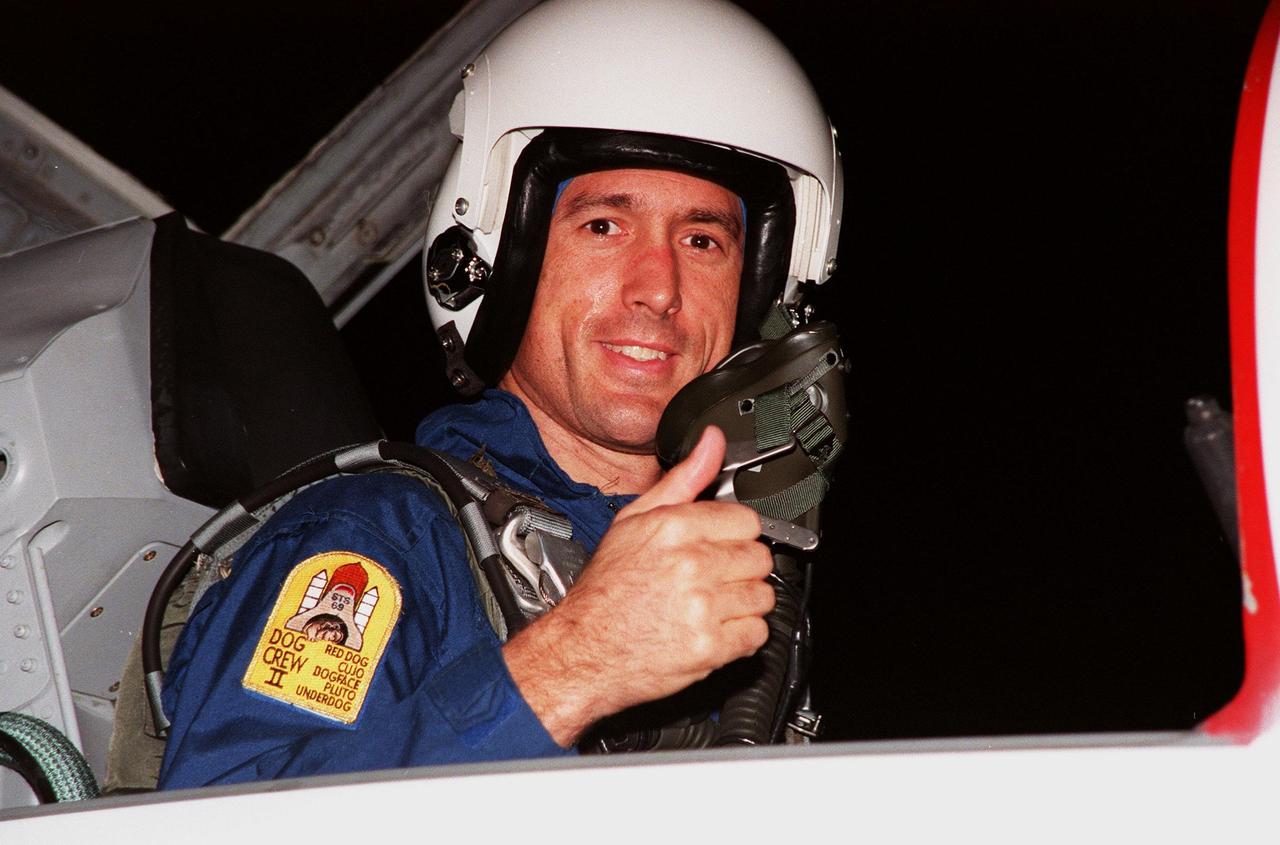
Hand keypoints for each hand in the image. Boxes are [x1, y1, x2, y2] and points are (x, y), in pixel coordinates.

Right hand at [503, 426, 775, 745]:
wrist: (583, 649)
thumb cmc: (606, 588)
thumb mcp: (634, 520)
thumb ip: (683, 478)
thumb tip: (713, 440)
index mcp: (675, 527)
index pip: (747, 519)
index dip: (734, 533)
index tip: (719, 545)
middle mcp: (692, 564)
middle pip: (759, 557)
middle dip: (740, 568)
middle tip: (713, 578)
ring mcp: (703, 607)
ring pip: (763, 596)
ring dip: (743, 602)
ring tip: (712, 604)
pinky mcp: (709, 646)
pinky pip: (756, 634)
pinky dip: (741, 635)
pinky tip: (713, 629)